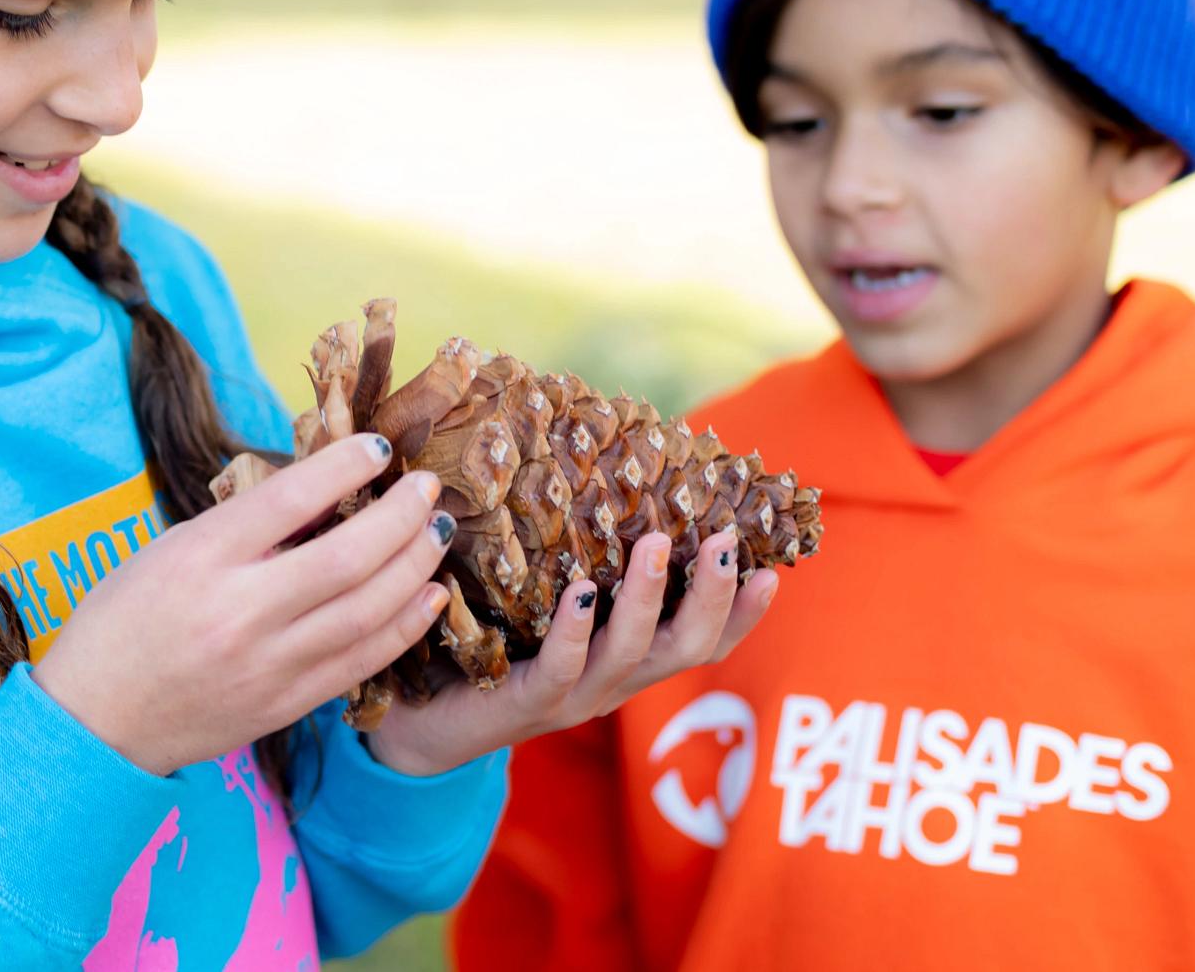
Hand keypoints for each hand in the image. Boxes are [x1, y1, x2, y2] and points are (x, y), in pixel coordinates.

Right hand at [32, 434, 456, 775]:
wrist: (95, 720)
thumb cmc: (122, 621)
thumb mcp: (168, 550)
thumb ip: (243, 526)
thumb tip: (322, 491)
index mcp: (200, 558)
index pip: (290, 497)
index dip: (345, 465)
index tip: (378, 447)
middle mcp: (239, 611)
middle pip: (347, 556)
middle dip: (401, 517)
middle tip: (427, 490)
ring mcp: (268, 664)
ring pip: (367, 610)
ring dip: (414, 566)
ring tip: (436, 534)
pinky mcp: (286, 705)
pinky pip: (362, 661)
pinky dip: (405, 625)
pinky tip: (428, 596)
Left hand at [362, 522, 777, 776]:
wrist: (422, 720)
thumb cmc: (494, 644)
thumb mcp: (550, 600)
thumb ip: (586, 558)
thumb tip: (608, 474)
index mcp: (628, 660)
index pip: (703, 642)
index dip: (742, 615)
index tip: (773, 571)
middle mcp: (612, 683)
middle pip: (685, 649)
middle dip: (714, 598)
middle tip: (728, 543)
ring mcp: (572, 697)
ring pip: (629, 655)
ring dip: (648, 599)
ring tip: (658, 545)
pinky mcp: (523, 703)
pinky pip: (559, 669)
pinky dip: (574, 632)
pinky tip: (581, 593)